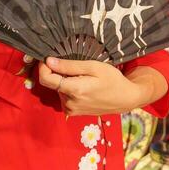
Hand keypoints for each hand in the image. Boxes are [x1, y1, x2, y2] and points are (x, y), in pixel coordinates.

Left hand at [36, 57, 154, 116]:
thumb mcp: (93, 67)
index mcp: (74, 90)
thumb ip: (69, 66)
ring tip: (82, 77)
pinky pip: (63, 97)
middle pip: (52, 83)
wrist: (125, 99)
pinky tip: (82, 86)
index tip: (48, 58)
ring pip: (58, 90)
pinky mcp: (73, 112)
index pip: (46, 79)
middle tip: (75, 66)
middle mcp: (69, 103)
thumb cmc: (112, 80)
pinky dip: (68, 89)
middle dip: (58, 73)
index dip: (43, 66)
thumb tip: (49, 61)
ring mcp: (71, 109)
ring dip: (64, 81)